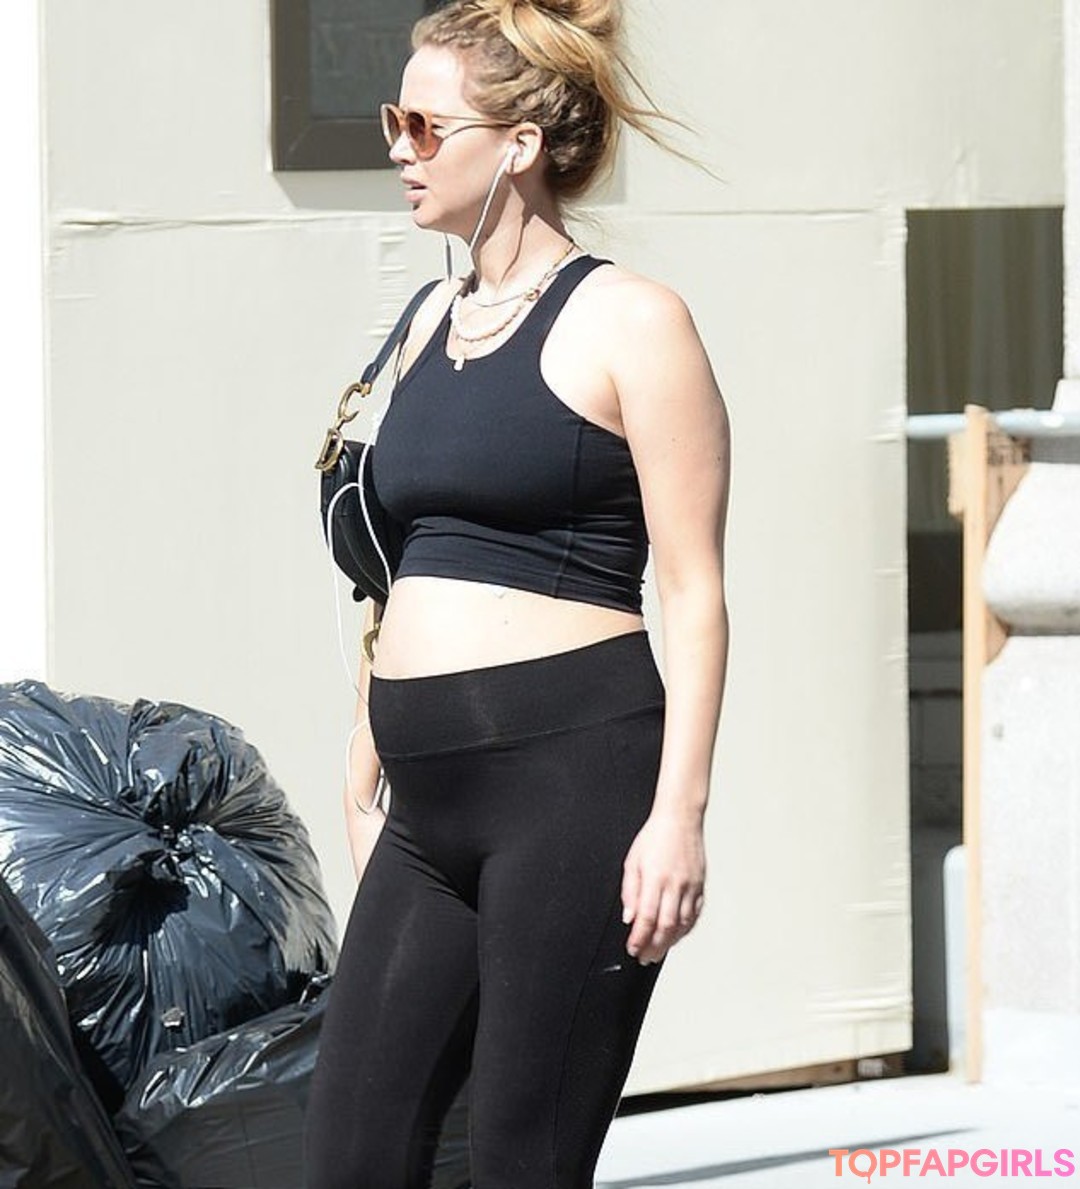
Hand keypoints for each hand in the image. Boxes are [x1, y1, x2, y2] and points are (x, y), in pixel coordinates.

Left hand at [621, 807, 705, 963]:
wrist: (680, 819)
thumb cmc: (655, 836)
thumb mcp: (632, 861)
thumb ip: (629, 891)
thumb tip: (629, 917)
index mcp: (655, 878)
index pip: (646, 917)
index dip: (639, 938)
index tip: (633, 949)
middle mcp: (675, 884)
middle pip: (666, 926)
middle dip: (654, 946)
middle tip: (645, 957)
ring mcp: (690, 886)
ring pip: (683, 924)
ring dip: (670, 942)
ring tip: (659, 950)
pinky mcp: (700, 885)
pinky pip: (695, 914)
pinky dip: (686, 929)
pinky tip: (677, 935)